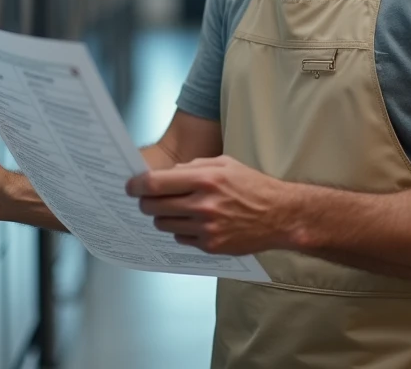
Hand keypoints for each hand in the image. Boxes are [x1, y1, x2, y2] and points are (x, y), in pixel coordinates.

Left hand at [126, 155, 297, 254]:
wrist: (279, 215)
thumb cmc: (253, 186)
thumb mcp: (225, 163)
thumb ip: (193, 167)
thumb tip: (166, 175)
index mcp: (206, 179)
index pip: (155, 183)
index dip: (136, 185)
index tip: (131, 187)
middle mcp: (203, 205)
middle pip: (153, 207)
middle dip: (145, 202)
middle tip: (147, 199)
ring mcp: (206, 228)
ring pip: (163, 224)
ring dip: (162, 217)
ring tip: (174, 209)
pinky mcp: (210, 246)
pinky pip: (180, 239)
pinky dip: (180, 230)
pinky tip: (193, 222)